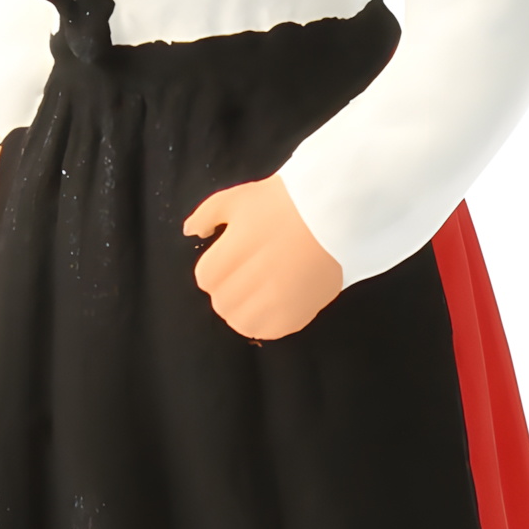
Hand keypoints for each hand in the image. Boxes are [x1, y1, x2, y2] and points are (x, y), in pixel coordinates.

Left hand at [183, 175, 342, 340]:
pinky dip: (269, 320)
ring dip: (246, 309)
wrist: (337, 214)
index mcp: (229, 256)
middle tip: (251, 272)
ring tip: (264, 289)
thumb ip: (206, 215)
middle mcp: (248, 284)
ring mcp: (272, 305)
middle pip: (221, 303)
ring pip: (242, 323)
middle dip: (230, 289)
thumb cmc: (284, 202)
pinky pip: (269, 331)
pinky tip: (281, 299)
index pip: (206, 279)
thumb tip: (190, 232)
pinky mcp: (295, 318)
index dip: (218, 267)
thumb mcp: (238, 198)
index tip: (235, 256)